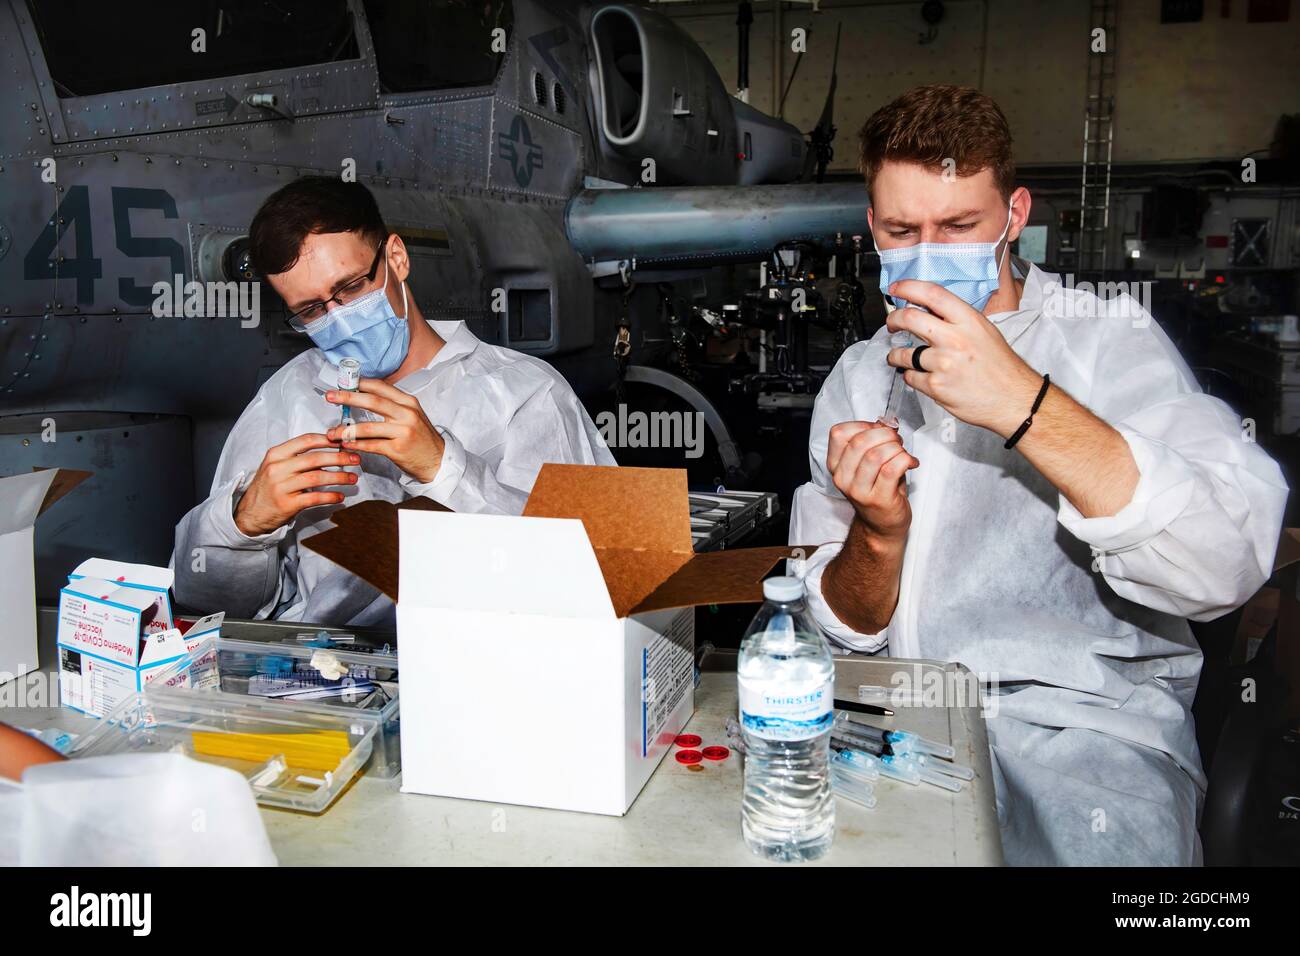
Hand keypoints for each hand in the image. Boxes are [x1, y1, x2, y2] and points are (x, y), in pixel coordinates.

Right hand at [233, 434, 359, 536]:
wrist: (250, 513)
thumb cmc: (268, 487)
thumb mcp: (277, 466)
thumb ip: (298, 458)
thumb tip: (330, 450)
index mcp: (276, 454)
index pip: (306, 441)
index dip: (328, 440)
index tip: (344, 442)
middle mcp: (277, 468)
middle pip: (315, 458)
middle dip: (339, 458)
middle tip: (355, 459)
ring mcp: (281, 486)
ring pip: (316, 478)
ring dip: (339, 477)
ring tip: (353, 478)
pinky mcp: (286, 504)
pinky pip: (314, 498)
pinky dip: (330, 497)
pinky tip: (340, 496)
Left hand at [325, 378, 444, 483]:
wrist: (437, 461)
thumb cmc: (421, 438)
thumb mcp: (411, 415)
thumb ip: (392, 405)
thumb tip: (365, 395)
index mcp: (408, 402)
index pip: (381, 387)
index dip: (360, 383)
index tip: (343, 382)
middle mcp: (407, 414)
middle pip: (373, 401)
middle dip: (348, 397)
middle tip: (330, 396)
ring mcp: (403, 432)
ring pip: (368, 427)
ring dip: (346, 430)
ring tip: (332, 432)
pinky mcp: (398, 449)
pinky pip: (372, 445)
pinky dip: (356, 445)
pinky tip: (345, 444)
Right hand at [827, 420, 917, 541]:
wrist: (882, 524)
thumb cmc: (878, 489)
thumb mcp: (868, 462)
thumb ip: (875, 440)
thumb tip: (888, 422)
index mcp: (836, 465)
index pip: (839, 433)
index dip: (863, 425)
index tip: (879, 430)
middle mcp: (842, 478)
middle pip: (860, 442)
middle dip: (885, 435)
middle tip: (896, 440)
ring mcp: (858, 491)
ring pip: (876, 455)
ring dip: (896, 448)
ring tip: (903, 453)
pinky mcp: (878, 499)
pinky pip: (892, 469)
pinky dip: (905, 460)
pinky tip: (911, 463)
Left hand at [884, 279, 1042, 437]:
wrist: (1014, 399)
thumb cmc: (1002, 367)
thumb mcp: (984, 332)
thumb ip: (957, 321)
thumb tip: (929, 312)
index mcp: (968, 320)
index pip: (932, 294)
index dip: (909, 287)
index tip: (896, 288)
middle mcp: (954, 339)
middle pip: (909, 318)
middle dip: (893, 319)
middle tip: (891, 323)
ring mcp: (943, 363)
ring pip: (902, 353)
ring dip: (896, 354)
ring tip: (900, 356)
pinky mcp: (936, 386)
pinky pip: (910, 376)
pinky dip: (910, 376)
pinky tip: (919, 375)